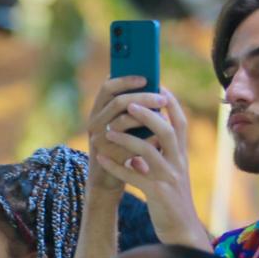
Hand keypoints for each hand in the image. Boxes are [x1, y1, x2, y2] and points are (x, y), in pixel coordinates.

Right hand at [86, 77, 167, 193]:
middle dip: (143, 98)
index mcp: (98, 111)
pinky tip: (159, 139)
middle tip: (162, 99)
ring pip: (122, 121)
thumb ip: (133, 108)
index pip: (107, 87)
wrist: (107, 180)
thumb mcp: (123, 126)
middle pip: (118, 102)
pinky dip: (147, 140)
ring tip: (163, 119)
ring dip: (146, 117)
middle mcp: (94, 123)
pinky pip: (129, 144)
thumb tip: (158, 89)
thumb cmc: (120, 148)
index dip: (126, 80)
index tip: (147, 77)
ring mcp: (99, 140)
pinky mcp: (107, 157)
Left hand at [93, 88, 210, 249]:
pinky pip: (135, 177)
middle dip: (148, 115)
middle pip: (167, 131)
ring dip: (128, 139)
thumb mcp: (168, 177)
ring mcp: (169, 179)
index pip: (180, 123)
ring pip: (149, 152)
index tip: (157, 85)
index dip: (170, 103)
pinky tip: (101, 160)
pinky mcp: (157, 195)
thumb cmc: (171, 203)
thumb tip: (140, 149)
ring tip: (108, 132)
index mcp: (181, 157)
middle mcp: (178, 164)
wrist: (181, 233)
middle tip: (129, 103)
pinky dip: (117, 167)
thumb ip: (157, 161)